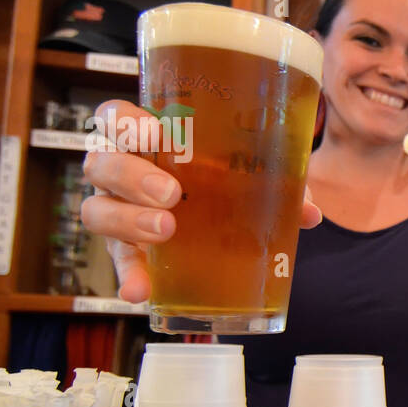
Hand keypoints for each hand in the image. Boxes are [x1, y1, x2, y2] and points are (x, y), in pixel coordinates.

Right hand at [80, 99, 322, 302]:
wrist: (210, 221)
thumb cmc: (220, 183)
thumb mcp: (244, 177)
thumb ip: (276, 185)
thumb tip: (310, 211)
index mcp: (143, 140)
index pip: (113, 117)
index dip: (125, 122)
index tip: (157, 134)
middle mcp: (117, 172)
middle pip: (102, 163)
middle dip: (132, 175)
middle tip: (171, 193)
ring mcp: (115, 211)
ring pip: (96, 210)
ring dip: (128, 220)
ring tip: (165, 229)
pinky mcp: (123, 250)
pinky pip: (117, 262)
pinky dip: (129, 275)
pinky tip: (139, 289)